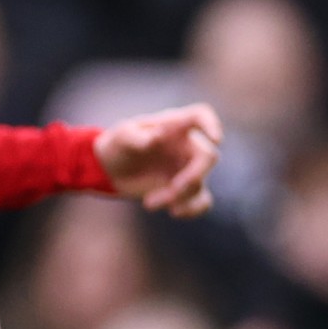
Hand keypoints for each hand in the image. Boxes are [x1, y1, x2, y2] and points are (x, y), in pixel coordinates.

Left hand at [96, 102, 222, 217]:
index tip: (217, 139)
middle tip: (171, 191)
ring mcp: (187, 168)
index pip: (200, 115)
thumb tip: (156, 137)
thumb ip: (135, 135)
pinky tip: (174, 213)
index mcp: (175, 126)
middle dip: (191, 178)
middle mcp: (186, 145)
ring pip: (199, 184)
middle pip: (207, 157)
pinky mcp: (184, 189)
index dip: (212, 124)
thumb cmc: (118, 145)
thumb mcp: (120, 137)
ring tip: (148, 203)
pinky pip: (202, 201)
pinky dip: (193, 209)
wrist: (110, 169)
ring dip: (177, 197)